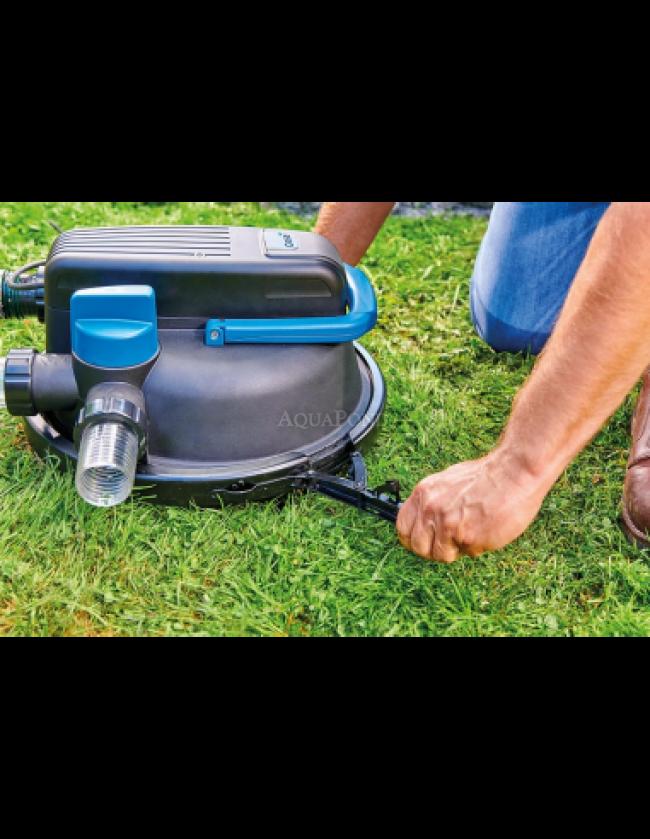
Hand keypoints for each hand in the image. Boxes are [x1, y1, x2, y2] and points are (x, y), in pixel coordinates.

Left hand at [396, 449, 552, 562]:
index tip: (425, 542)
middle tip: (450, 543)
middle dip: (433, 549)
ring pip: (441, 555)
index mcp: (424, 494)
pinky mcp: (468, 538)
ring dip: (456, 550)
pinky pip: (468, 553)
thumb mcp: (448, 483)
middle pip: (418, 547)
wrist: (514, 472)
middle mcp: (431, 509)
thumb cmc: (487, 477)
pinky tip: (487, 529)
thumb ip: (434, 502)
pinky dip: (478, 546)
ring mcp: (448, 525)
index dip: (413, 539)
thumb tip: (426, 524)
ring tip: (472, 531)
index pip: (402, 527)